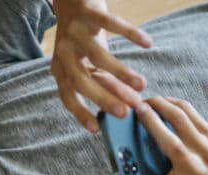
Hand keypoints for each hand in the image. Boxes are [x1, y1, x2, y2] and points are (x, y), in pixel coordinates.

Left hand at [51, 0, 152, 132]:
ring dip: (121, 72)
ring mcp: (74, 31)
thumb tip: (127, 106)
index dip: (80, 112)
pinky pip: (112, 23)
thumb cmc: (84, 38)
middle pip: (81, 80)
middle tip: (126, 111)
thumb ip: (103, 82)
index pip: (67, 96)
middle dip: (103, 97)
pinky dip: (131, 34)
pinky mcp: (88, 11)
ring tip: (141, 85)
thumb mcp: (88, 62)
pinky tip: (147, 43)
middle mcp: (63, 52)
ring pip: (97, 56)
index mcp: (60, 68)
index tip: (96, 129)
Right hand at [119, 97, 207, 174]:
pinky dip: (179, 106)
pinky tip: (168, 106)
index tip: (138, 110)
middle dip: (159, 105)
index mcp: (188, 167)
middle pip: (179, 119)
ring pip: (187, 111)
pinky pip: (194, 114)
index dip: (153, 123)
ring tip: (153, 102)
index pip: (169, 141)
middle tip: (141, 102)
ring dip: (168, 102)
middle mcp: (201, 151)